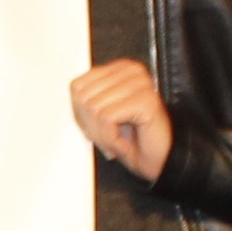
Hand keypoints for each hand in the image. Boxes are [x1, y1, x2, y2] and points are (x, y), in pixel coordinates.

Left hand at [69, 58, 175, 183]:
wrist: (159, 161)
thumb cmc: (133, 140)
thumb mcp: (101, 115)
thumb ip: (86, 100)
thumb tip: (72, 97)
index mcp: (120, 69)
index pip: (77, 86)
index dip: (80, 114)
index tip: (97, 127)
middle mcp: (131, 71)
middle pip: (84, 97)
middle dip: (91, 126)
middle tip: (108, 138)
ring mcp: (141, 84)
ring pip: (94, 108)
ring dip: (102, 136)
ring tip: (116, 141)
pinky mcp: (146, 100)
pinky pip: (107, 119)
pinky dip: (110, 140)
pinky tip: (123, 145)